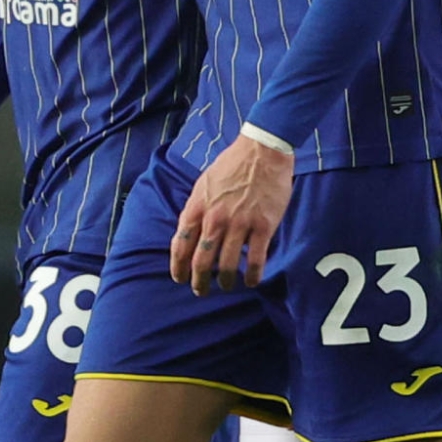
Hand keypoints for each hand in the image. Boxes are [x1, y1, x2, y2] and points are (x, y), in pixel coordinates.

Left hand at [173, 130, 296, 293]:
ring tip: (226, 286)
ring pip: (228, 264)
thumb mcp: (204, 184)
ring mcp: (240, 223)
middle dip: (199, 281)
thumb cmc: (232, 165)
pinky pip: (256, 259)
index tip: (179, 278)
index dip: (178, 266)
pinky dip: (253, 274)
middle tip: (200, 290)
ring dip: (225, 280)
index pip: (181, 245)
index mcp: (197, 207)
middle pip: (201, 260)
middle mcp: (215, 218)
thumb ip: (197, 209)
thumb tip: (191, 233)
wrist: (262, 151)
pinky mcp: (263, 226)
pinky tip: (252, 281)